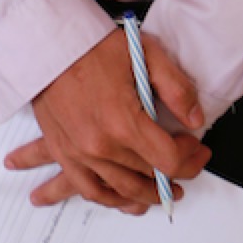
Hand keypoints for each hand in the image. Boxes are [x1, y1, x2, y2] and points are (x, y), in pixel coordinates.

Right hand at [5, 28, 208, 213]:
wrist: (47, 42)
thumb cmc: (91, 45)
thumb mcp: (144, 54)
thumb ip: (176, 88)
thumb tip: (195, 119)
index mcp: (123, 122)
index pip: (169, 161)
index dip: (190, 158)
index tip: (195, 146)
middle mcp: (100, 145)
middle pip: (149, 177)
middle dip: (175, 173)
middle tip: (187, 163)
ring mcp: (79, 152)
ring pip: (122, 190)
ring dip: (148, 195)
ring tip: (163, 191)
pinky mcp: (63, 151)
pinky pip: (89, 189)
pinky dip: (110, 199)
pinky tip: (123, 198)